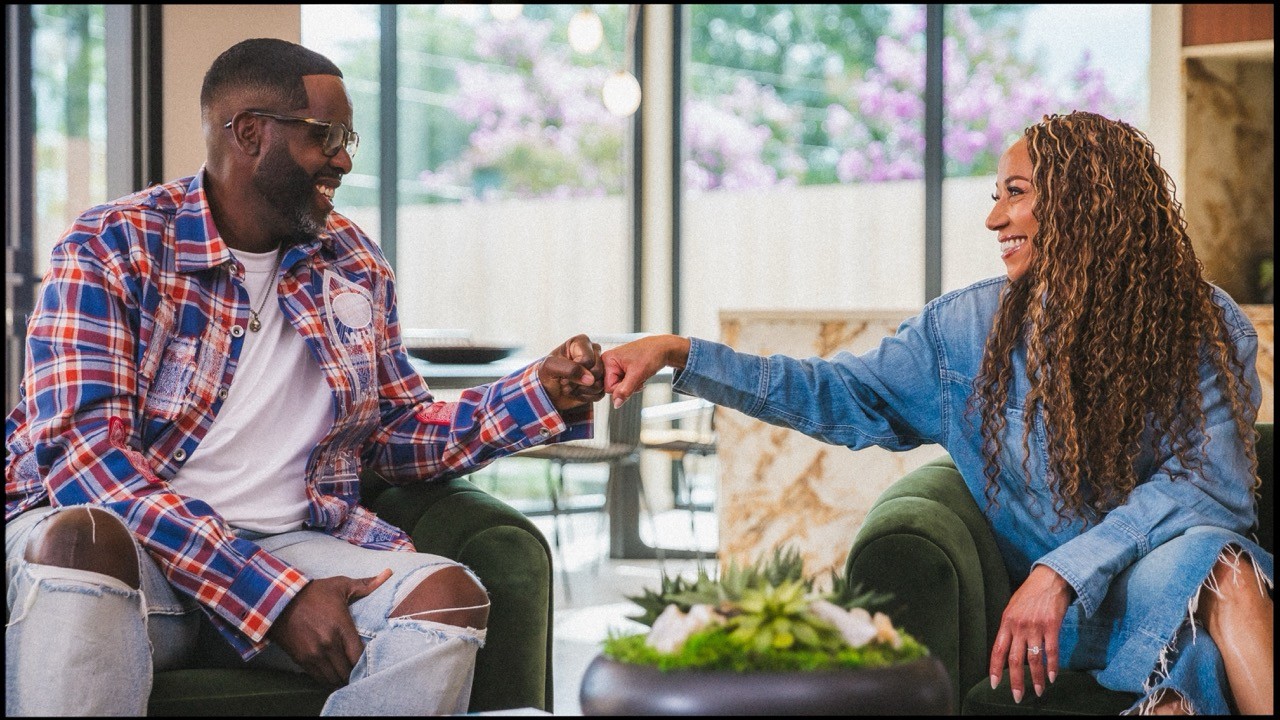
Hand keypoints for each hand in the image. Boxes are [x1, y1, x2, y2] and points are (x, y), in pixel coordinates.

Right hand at [267, 569, 391, 686]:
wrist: (279, 600)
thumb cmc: (314, 592)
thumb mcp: (340, 585)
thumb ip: (366, 584)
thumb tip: (388, 573)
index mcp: (341, 627)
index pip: (359, 656)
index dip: (367, 663)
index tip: (371, 662)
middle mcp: (328, 644)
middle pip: (348, 671)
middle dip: (355, 673)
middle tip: (361, 671)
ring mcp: (314, 654)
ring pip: (334, 678)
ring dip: (342, 678)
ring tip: (348, 674)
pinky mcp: (301, 660)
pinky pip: (319, 678)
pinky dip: (328, 678)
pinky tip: (334, 673)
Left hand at [539, 334, 604, 411]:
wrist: (549, 392)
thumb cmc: (548, 374)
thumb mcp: (550, 367)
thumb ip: (569, 369)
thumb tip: (590, 379)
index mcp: (581, 342)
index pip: (588, 359)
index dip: (575, 370)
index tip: (562, 374)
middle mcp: (593, 352)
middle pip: (597, 370)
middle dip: (578, 382)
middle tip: (565, 383)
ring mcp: (599, 368)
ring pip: (600, 383)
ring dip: (581, 390)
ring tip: (570, 388)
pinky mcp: (601, 382)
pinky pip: (600, 393)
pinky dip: (586, 397)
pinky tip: (577, 393)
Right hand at [602, 335, 690, 407]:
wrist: (662, 349)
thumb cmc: (651, 355)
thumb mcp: (638, 374)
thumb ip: (625, 390)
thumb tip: (616, 403)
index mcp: (607, 360)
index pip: (608, 387)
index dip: (622, 389)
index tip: (634, 382)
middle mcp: (608, 362)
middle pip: (613, 387)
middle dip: (627, 388)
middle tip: (638, 379)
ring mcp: (614, 365)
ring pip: (619, 387)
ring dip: (631, 386)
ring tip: (640, 376)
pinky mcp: (620, 368)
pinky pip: (623, 383)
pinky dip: (633, 383)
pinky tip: (639, 376)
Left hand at [989, 564, 1072, 702]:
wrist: (1049, 578)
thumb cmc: (1029, 594)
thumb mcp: (1012, 608)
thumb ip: (1009, 628)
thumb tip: (1006, 648)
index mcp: (1006, 623)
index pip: (997, 651)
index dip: (995, 669)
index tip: (995, 684)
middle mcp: (1018, 626)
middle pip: (1015, 660)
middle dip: (1016, 681)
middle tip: (1017, 696)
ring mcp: (1035, 626)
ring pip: (1034, 660)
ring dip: (1037, 679)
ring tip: (1039, 691)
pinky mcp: (1052, 626)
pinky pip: (1051, 651)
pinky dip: (1053, 667)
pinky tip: (1053, 677)